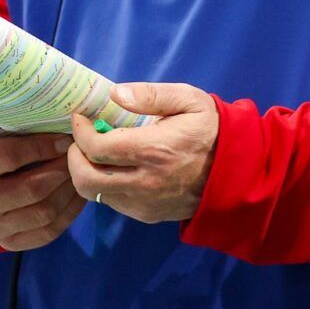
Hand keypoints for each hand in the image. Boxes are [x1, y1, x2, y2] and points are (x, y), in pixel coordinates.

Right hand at [0, 131, 83, 250]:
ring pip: (45, 212)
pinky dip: (70, 211)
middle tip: (80, 154)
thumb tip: (65, 121)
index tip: (66, 137)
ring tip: (81, 171)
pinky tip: (78, 192)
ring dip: (70, 189)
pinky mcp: (10, 242)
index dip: (43, 146)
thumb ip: (20, 127)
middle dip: (63, 169)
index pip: (10, 157)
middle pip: (32, 189)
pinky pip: (49, 231)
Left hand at [68, 83, 218, 223]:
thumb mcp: (189, 100)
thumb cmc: (211, 130)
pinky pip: (112, 202)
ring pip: (95, 194)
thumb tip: (115, 94)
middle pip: (86, 179)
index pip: (97, 148)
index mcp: (154, 150)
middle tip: (81, 139)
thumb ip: (151, 94)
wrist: (236, 173)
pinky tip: (116, 168)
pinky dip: (105, 185)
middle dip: (73, 157)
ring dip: (88, 172)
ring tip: (98, 152)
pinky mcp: (147, 214)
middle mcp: (145, 182)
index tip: (80, 118)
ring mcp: (145, 203)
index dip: (80, 132)